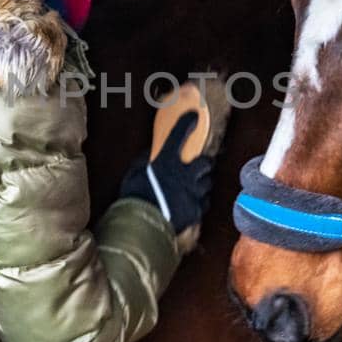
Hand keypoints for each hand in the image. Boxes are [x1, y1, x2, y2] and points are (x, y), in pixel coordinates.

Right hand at [118, 111, 214, 236]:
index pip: (178, 136)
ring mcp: (192, 193)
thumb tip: (150, 154)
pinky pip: (204, 202)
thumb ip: (144, 162)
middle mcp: (184, 174)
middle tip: (200, 166)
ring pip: (207, 184)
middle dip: (205, 164)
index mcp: (166, 162)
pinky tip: (190, 204)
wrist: (142, 225)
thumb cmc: (134, 199)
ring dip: (202, 184)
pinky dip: (199, 202)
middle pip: (206, 163)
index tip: (194, 116)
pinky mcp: (196, 209)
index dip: (187, 123)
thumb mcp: (133, 174)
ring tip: (193, 188)